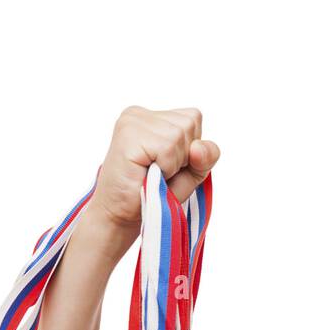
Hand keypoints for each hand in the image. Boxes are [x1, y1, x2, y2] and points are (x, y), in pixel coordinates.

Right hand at [90, 106, 220, 232]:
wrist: (124, 216)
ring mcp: (132, 121)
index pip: (193, 118)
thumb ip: (206, 156)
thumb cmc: (155, 194)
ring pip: (179, 135)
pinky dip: (165, 167)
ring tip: (151, 172)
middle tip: (158, 171)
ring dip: (173, 163)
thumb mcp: (191, 172)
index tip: (167, 164)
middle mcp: (140, 113)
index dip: (190, 148)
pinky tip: (146, 173)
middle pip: (190, 123)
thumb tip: (199, 147)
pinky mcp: (128, 134)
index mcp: (153, 117)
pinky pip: (167, 147)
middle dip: (183, 156)